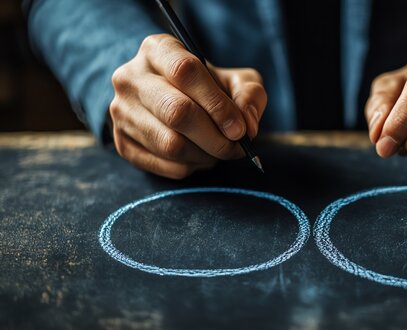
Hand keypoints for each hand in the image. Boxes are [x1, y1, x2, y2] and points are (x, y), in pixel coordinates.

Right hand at [109, 33, 266, 178]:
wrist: (177, 103)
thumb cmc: (210, 89)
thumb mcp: (237, 81)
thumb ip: (249, 95)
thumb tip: (247, 125)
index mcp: (157, 49)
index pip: (185, 72)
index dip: (217, 105)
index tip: (240, 129)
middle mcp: (130, 77)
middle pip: (176, 112)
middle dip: (215, 138)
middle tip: (236, 147)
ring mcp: (121, 111)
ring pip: (170, 144)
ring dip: (206, 156)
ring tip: (219, 151)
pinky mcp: (122, 143)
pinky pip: (164, 165)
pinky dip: (191, 167)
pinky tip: (200, 157)